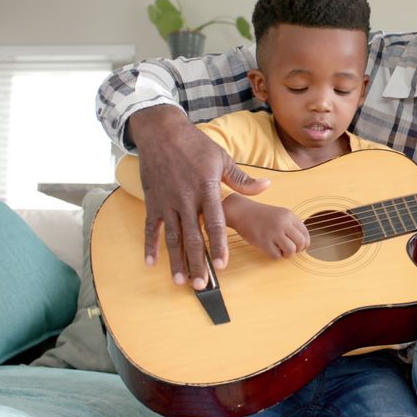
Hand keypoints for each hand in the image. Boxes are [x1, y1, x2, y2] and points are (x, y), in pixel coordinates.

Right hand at [128, 105, 268, 288]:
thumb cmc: (195, 144)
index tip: (221, 265)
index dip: (218, 245)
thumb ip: (242, 179)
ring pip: (171, 237)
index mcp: (206, 188)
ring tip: (181, 281)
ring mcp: (167, 201)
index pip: (214, 223)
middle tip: (202, 285)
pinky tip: (151, 264)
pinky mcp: (153, 201)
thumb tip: (266, 188)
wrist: (161, 131)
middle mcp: (185, 198)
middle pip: (192, 237)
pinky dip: (150, 246)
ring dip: (175, 261)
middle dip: (198, 263)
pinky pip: (150, 228)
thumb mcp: (222, 158)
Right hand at [224, 195, 309, 257]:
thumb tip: (303, 244)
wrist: (241, 211)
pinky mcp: (263, 241)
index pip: (305, 234)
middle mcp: (283, 223)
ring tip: (281, 251)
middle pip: (301, 243)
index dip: (304, 244)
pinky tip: (271, 250)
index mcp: (289, 215)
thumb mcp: (280, 215)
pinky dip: (275, 256)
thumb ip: (291, 226)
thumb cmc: (260, 215)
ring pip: (291, 250)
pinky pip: (276, 255)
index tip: (299, 246)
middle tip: (290, 249)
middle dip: (298, 250)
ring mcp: (273, 232)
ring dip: (287, 254)